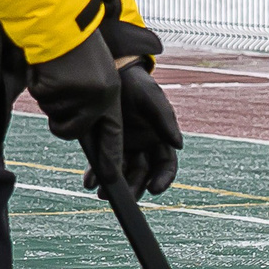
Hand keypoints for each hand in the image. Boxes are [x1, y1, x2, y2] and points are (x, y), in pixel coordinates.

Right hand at [28, 36, 122, 188]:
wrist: (59, 21)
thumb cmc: (71, 48)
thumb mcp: (90, 74)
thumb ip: (90, 101)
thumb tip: (75, 129)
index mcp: (111, 93)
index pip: (112, 134)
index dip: (110, 158)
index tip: (113, 179)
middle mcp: (100, 98)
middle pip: (72, 131)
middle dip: (59, 117)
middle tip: (58, 88)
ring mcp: (80, 95)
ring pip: (55, 117)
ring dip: (49, 99)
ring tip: (56, 73)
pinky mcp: (60, 90)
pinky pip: (42, 102)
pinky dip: (39, 87)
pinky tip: (48, 69)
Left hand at [84, 60, 180, 198]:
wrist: (112, 72)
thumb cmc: (136, 84)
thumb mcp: (152, 98)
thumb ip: (165, 120)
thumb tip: (179, 144)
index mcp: (159, 139)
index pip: (165, 165)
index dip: (163, 179)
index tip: (154, 189)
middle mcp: (142, 147)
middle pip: (142, 174)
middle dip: (134, 187)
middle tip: (124, 197)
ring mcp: (122, 147)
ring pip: (121, 172)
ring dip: (113, 185)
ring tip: (103, 194)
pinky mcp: (104, 144)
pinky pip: (100, 163)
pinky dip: (96, 174)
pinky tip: (89, 181)